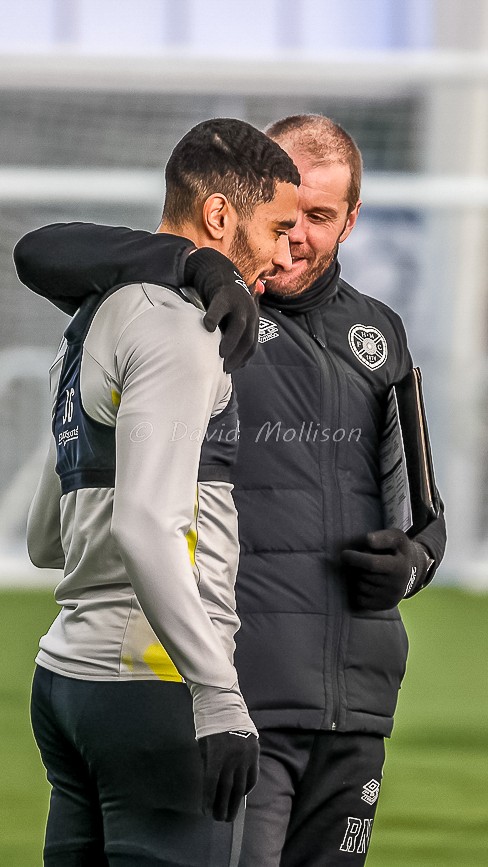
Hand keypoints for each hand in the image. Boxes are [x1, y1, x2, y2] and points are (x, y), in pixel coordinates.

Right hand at [184, 248, 259, 372]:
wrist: (219, 272)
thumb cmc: (222, 304)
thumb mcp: (230, 320)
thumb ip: (231, 337)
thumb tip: (225, 363)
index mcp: (252, 321)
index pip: (252, 344)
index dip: (243, 359)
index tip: (231, 370)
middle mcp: (250, 313)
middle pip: (248, 337)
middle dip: (238, 354)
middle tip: (226, 368)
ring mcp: (239, 303)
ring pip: (239, 325)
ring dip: (231, 341)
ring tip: (220, 353)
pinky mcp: (224, 294)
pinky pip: (219, 307)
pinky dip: (214, 317)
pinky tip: (206, 327)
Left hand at [198, 730, 258, 821]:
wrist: (226, 708)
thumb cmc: (211, 728)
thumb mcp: (204, 747)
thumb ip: (208, 767)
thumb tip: (212, 789)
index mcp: (216, 755)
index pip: (211, 784)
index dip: (208, 800)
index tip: (206, 812)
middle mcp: (232, 758)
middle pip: (227, 789)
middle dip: (222, 807)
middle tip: (219, 819)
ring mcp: (245, 756)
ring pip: (241, 786)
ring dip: (235, 803)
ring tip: (230, 815)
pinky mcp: (254, 753)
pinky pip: (252, 777)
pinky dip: (247, 788)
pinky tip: (241, 795)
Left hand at [341, 528, 428, 610]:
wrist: (413, 571)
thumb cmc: (398, 550)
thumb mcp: (396, 537)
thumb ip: (382, 537)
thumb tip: (367, 540)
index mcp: (399, 567)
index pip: (371, 564)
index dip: (354, 558)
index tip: (344, 554)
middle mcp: (396, 585)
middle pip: (363, 574)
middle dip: (357, 566)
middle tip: (362, 560)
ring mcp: (391, 598)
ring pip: (360, 586)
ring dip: (358, 577)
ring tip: (367, 571)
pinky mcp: (385, 606)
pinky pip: (360, 599)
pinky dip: (358, 590)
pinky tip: (367, 582)